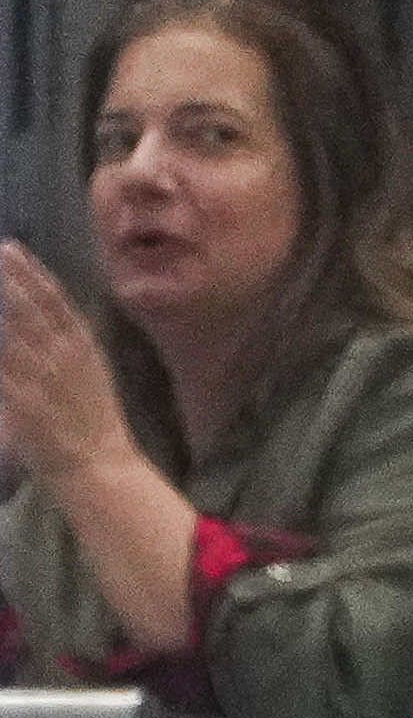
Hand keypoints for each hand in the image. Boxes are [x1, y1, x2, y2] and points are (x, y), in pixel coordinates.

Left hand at [0, 242, 138, 498]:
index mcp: (84, 350)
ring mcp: (42, 375)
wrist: (99, 467)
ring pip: (14, 329)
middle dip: (12, 277)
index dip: (32, 274)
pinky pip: (2, 365)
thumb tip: (50, 327)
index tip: (14, 250)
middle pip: (32, 307)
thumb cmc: (95, 427)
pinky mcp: (22, 397)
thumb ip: (69, 351)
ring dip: (1, 302)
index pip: (55, 302)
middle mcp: (63, 356)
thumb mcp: (92, 379)